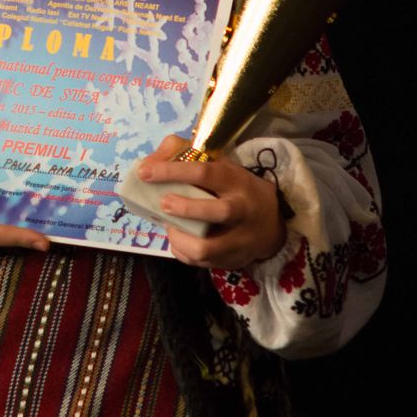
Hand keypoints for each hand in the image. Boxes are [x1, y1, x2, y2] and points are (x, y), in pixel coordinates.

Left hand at [137, 135, 284, 269]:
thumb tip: (149, 163)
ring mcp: (237, 239)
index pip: (204, 172)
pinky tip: (178, 238)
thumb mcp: (219, 164)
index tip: (145, 172)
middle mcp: (241, 210)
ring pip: (206, 247)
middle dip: (185, 208)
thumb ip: (183, 154)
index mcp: (235, 180)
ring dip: (179, 238)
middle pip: (216, 211)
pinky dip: (182, 251)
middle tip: (163, 203)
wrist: (271, 224)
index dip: (172, 171)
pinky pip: (200, 262)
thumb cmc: (235, 188)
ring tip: (169, 226)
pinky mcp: (230, 260)